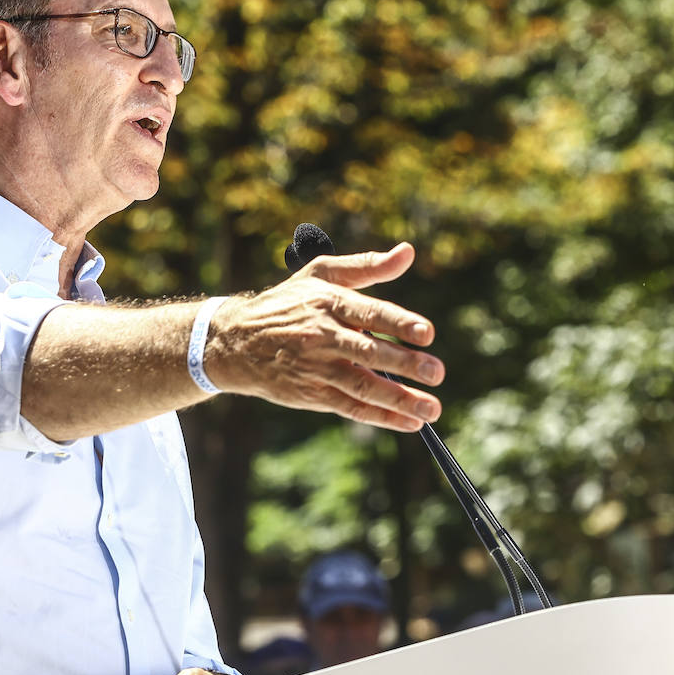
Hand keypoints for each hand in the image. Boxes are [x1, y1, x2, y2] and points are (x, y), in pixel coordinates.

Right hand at [204, 242, 444, 431]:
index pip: (369, 312)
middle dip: (405, 364)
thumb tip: (408, 253)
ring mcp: (316, 368)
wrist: (236, 342)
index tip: (427, 334)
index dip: (398, 323)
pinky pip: (350, 407)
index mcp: (328, 302)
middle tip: (437, 372)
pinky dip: (381, 416)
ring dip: (399, 399)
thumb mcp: (321, 274)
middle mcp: (322, 335)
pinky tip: (410, 421)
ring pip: (362, 385)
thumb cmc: (287, 302)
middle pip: (368, 352)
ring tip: (433, 408)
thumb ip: (366, 266)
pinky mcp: (311, 394)